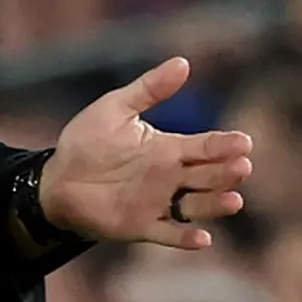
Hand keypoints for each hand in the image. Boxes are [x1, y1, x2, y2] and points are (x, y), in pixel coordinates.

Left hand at [38, 57, 252, 248]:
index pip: (204, 146)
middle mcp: (170, 177)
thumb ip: (149, 89)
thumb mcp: (115, 109)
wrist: (57, 179)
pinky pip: (168, 234)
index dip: (224, 144)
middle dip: (226, 172)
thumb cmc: (87, 141)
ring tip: (234, 200)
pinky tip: (202, 239)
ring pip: (196, 206)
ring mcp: (158, 203)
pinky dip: (185, 238)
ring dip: (215, 205)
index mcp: (168, 148)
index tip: (244, 142)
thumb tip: (183, 62)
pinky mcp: (141, 226)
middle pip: (207, 176)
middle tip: (242, 167)